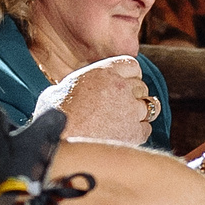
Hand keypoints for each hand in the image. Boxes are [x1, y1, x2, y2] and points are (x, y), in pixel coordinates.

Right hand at [36, 56, 157, 144]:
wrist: (59, 138)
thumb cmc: (54, 115)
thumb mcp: (61, 87)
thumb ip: (78, 84)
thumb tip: (73, 89)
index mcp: (104, 71)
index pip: (133, 66)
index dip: (129, 77)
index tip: (123, 86)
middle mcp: (121, 87)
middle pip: (142, 87)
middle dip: (134, 96)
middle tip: (121, 107)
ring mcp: (130, 109)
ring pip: (150, 107)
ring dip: (140, 113)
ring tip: (125, 122)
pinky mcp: (133, 132)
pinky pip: (146, 129)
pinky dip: (138, 133)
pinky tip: (124, 136)